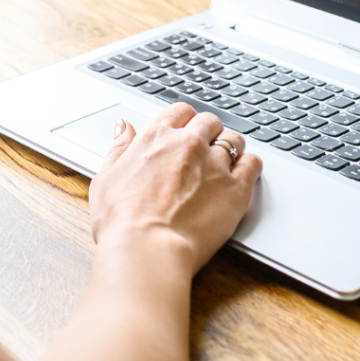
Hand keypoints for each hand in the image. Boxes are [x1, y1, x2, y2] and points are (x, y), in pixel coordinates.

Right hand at [89, 104, 261, 274]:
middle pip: (210, 122)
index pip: (180, 111)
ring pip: (233, 140)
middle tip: (205, 148)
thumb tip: (124, 128)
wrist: (147, 249)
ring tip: (226, 162)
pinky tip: (245, 173)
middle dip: (209, 131)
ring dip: (230, 147)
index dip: (185, 120)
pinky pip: (253, 164)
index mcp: (156, 137)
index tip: (186, 130)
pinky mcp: (236, 189)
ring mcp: (214, 164)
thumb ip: (118, 148)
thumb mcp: (106, 178)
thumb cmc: (122, 221)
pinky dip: (251, 165)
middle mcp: (188, 144)